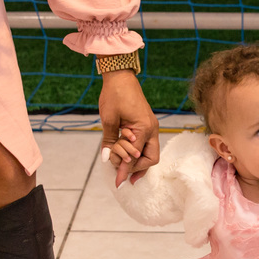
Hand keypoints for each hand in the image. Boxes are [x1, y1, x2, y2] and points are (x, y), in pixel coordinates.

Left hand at [98, 69, 158, 186]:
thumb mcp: (109, 119)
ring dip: (138, 163)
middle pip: (151, 158)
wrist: (120, 77)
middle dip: (137, 169)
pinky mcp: (146, 125)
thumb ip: (109, 141)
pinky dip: (138, 153)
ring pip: (150, 153)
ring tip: (123, 170)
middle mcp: (151, 129)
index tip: (118, 181)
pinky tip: (127, 158)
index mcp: (144, 128)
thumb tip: (107, 159)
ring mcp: (151, 127)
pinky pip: (146, 145)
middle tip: (122, 176)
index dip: (125, 170)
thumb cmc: (115, 95)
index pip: (135, 156)